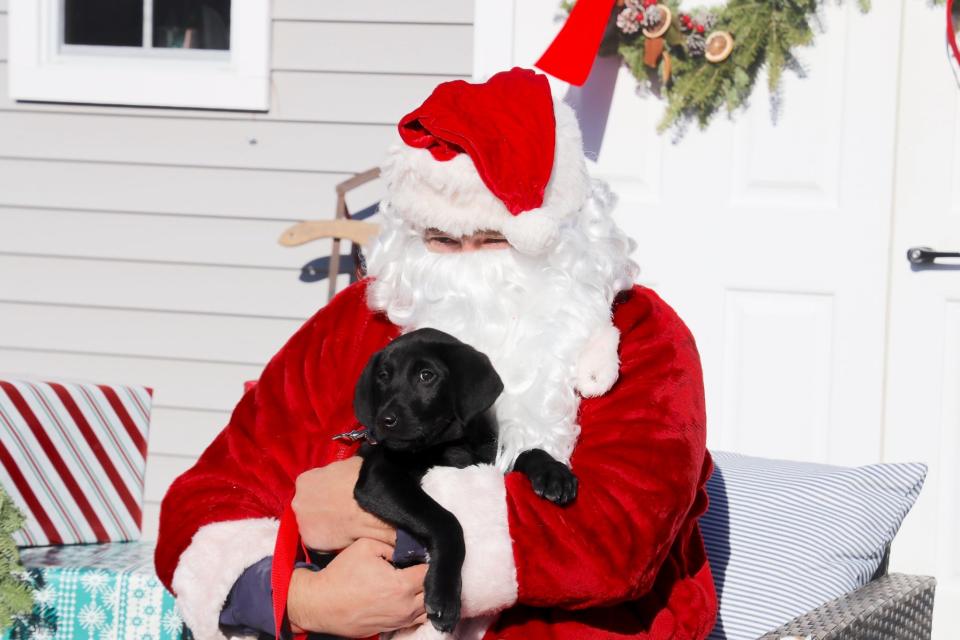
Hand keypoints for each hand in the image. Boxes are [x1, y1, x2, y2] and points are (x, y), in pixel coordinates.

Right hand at [287, 538, 428, 636]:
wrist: (321, 604)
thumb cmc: (341, 575)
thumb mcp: (366, 546)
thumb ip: (393, 545)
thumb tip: (409, 548)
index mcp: (401, 585)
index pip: (429, 572)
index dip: (429, 560)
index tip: (423, 554)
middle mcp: (404, 606)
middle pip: (432, 591)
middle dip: (430, 578)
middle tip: (421, 566)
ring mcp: (398, 620)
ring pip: (427, 609)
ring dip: (426, 595)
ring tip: (416, 582)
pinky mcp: (391, 628)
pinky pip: (415, 620)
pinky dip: (418, 609)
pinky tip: (411, 598)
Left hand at [292, 457, 394, 550]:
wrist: (366, 504)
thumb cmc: (359, 481)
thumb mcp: (345, 466)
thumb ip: (334, 476)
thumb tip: (341, 479)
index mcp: (304, 482)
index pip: (309, 489)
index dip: (323, 494)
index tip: (334, 498)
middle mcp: (298, 502)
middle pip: (307, 509)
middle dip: (320, 511)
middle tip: (339, 513)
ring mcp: (303, 523)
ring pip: (312, 527)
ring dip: (324, 527)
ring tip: (343, 526)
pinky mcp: (311, 541)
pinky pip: (319, 543)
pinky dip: (329, 542)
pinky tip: (343, 536)